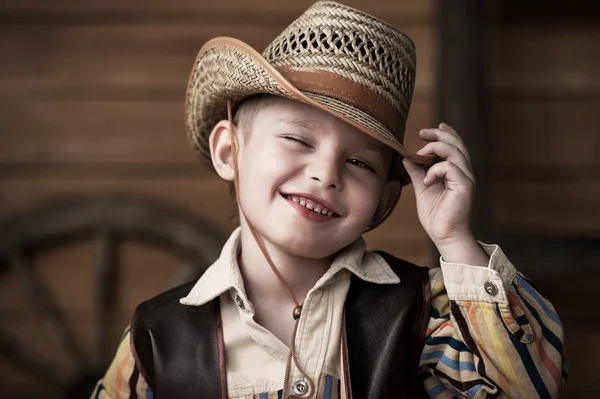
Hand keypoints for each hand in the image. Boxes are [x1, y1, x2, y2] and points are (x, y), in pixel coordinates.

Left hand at [402, 123, 475, 248]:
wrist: (444, 235)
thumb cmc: (436, 215)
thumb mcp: (422, 189)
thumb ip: (416, 173)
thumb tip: (406, 158)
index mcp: (456, 172)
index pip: (455, 146)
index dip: (445, 134)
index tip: (430, 130)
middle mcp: (464, 173)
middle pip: (457, 144)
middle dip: (439, 135)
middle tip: (422, 133)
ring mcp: (466, 179)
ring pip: (455, 152)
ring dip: (435, 148)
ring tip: (420, 154)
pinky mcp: (464, 187)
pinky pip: (451, 167)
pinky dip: (435, 169)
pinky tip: (427, 180)